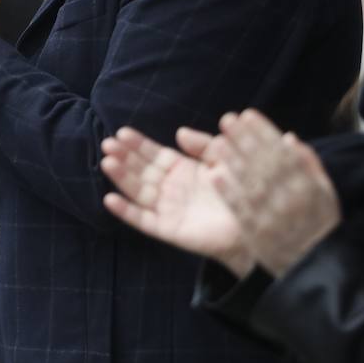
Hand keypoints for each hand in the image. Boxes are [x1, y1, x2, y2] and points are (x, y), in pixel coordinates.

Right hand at [101, 127, 254, 276]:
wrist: (255, 227)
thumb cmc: (240, 192)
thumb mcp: (223, 160)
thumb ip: (204, 146)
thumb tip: (179, 133)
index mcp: (181, 170)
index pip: (153, 154)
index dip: (138, 144)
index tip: (122, 133)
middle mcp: (169, 188)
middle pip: (141, 170)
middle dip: (124, 157)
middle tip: (108, 144)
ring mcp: (166, 209)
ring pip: (138, 191)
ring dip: (121, 177)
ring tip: (107, 162)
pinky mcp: (167, 229)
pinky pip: (143, 220)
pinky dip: (126, 211)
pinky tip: (110, 199)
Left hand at [209, 110, 341, 276]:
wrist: (314, 268)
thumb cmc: (319, 225)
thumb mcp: (325, 194)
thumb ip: (309, 165)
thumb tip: (290, 138)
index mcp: (309, 188)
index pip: (283, 154)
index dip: (264, 133)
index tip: (247, 114)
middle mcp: (290, 200)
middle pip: (264, 165)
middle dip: (245, 140)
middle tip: (227, 120)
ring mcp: (272, 217)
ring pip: (250, 184)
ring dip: (233, 161)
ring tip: (218, 140)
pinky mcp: (256, 234)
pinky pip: (240, 211)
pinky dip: (227, 192)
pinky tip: (213, 175)